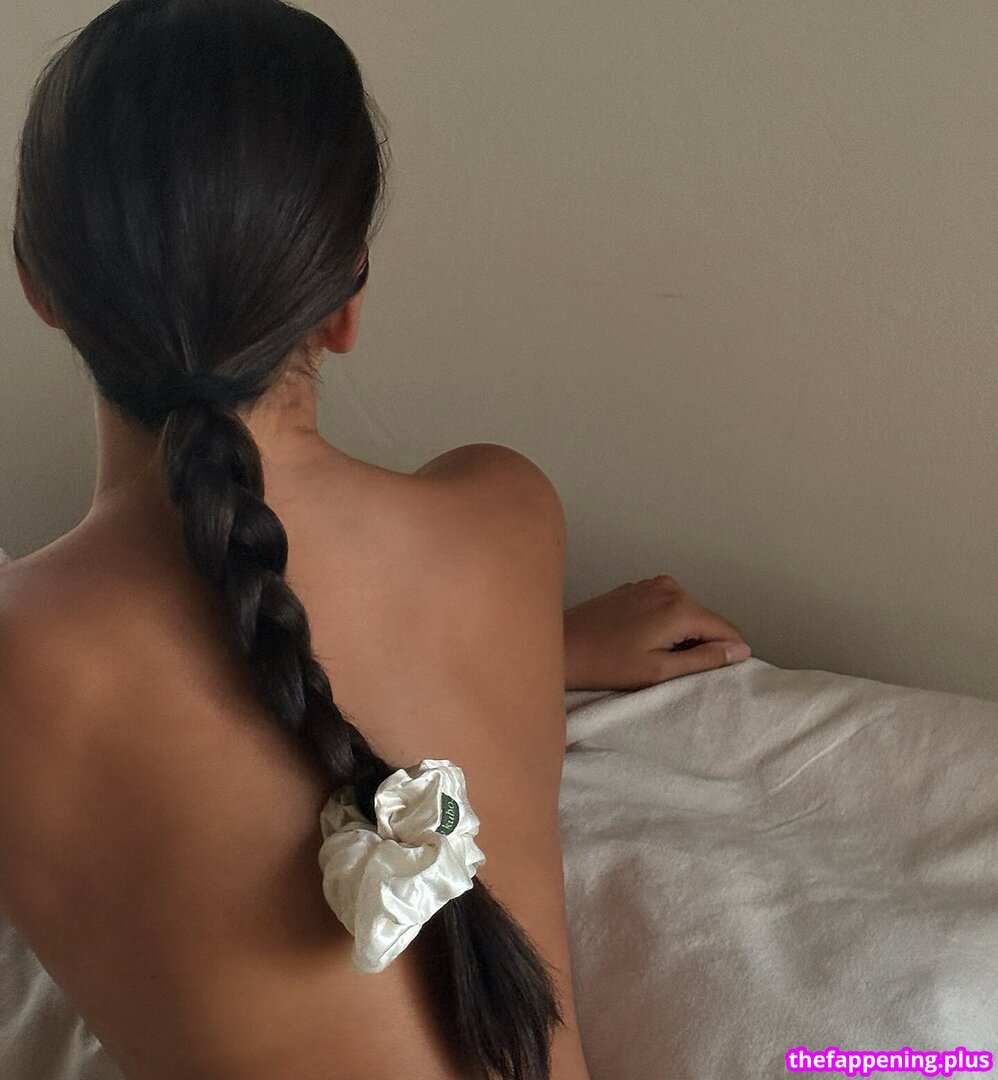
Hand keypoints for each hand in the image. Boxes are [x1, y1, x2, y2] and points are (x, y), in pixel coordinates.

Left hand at [563, 574, 751, 690]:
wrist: (562, 646)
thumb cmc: (606, 664)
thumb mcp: (660, 670)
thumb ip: (704, 658)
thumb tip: (739, 651)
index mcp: (679, 607)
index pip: (725, 629)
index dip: (727, 654)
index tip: (714, 673)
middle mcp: (669, 587)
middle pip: (706, 619)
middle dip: (701, 643)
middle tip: (673, 668)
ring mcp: (651, 584)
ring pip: (687, 613)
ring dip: (682, 635)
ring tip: (653, 656)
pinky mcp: (636, 588)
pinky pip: (666, 606)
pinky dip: (665, 624)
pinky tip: (642, 641)